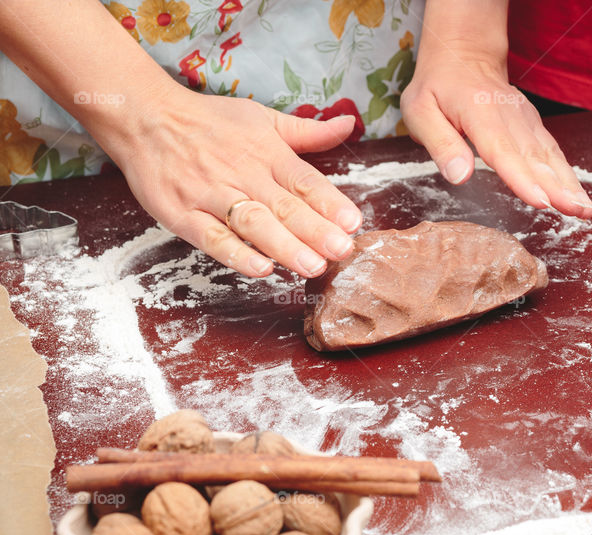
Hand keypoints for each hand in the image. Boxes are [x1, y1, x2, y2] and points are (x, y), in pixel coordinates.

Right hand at [96, 85, 362, 277]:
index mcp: (266, 153)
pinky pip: (211, 236)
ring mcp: (210, 194)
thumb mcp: (262, 118)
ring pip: (252, 222)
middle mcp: (242, 173)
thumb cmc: (209, 122)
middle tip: (342, 250)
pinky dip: (235, 253)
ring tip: (312, 265)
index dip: (330, 202)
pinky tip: (260, 268)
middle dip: (316, 230)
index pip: (304, 180)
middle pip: (284, 206)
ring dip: (283, 246)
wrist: (144, 116)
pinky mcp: (181, 212)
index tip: (353, 222)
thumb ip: (308, 131)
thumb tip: (349, 125)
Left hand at [401, 51, 591, 218]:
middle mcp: (509, 117)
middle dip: (559, 188)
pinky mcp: (532, 125)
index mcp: (479, 114)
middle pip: (535, 157)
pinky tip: (577, 194)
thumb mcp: (419, 110)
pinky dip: (567, 174)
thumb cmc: (437, 86)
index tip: (541, 201)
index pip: (502, 151)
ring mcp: (525, 120)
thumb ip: (439, 143)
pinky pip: (552, 151)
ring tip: (585, 209)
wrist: (464, 55)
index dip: (522, 178)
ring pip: (549, 155)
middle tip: (579, 212)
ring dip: (570, 184)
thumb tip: (460, 175)